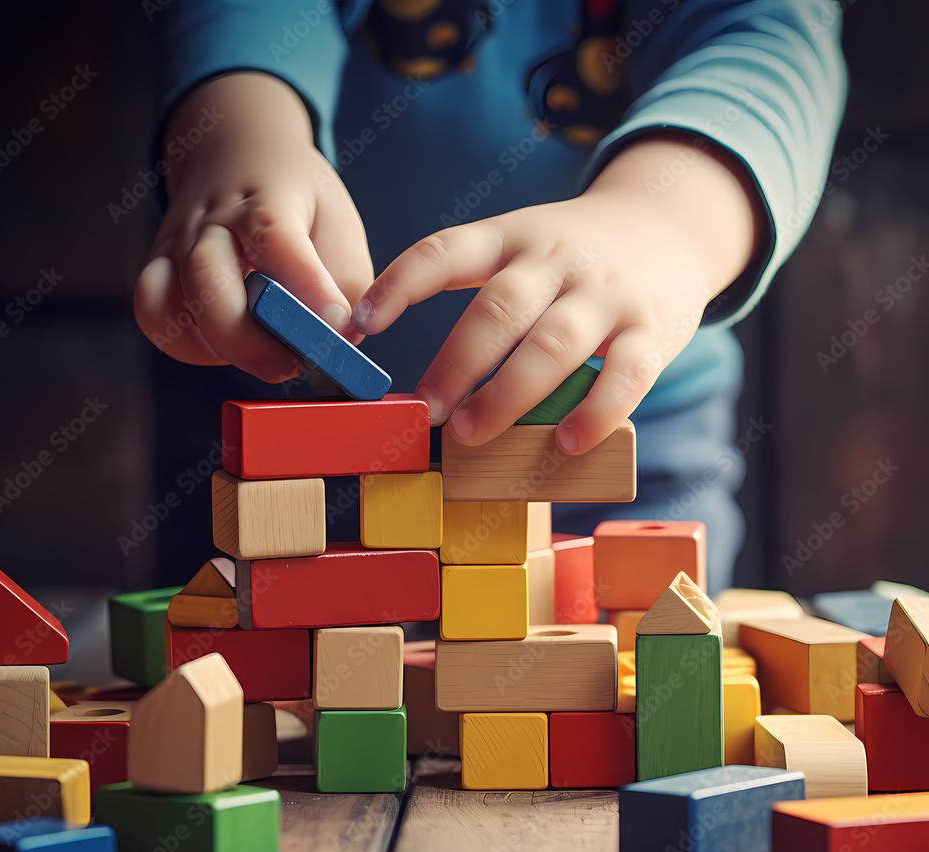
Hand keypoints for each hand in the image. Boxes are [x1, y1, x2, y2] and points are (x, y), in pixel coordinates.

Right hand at [133, 73, 373, 382]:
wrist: (236, 152)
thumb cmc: (297, 200)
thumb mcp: (339, 225)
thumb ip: (347, 283)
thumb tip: (339, 337)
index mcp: (266, 197)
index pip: (276, 239)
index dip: (306, 288)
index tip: (336, 324)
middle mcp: (212, 219)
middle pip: (208, 278)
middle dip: (251, 340)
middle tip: (293, 364)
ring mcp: (177, 243)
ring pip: (171, 304)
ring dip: (221, 347)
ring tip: (265, 356)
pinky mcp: (159, 268)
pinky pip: (155, 316)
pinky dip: (189, 345)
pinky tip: (227, 347)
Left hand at [352, 135, 759, 451]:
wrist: (672, 227)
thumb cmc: (577, 260)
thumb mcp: (527, 249)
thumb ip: (486, 298)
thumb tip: (432, 382)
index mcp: (513, 238)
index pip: (446, 250)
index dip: (399, 284)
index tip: (360, 324)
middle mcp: (557, 260)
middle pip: (499, 309)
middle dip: (456, 363)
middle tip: (426, 409)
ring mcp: (607, 293)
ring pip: (554, 344)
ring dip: (508, 394)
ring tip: (472, 433)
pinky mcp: (652, 329)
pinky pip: (625, 375)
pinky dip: (596, 412)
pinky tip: (568, 443)